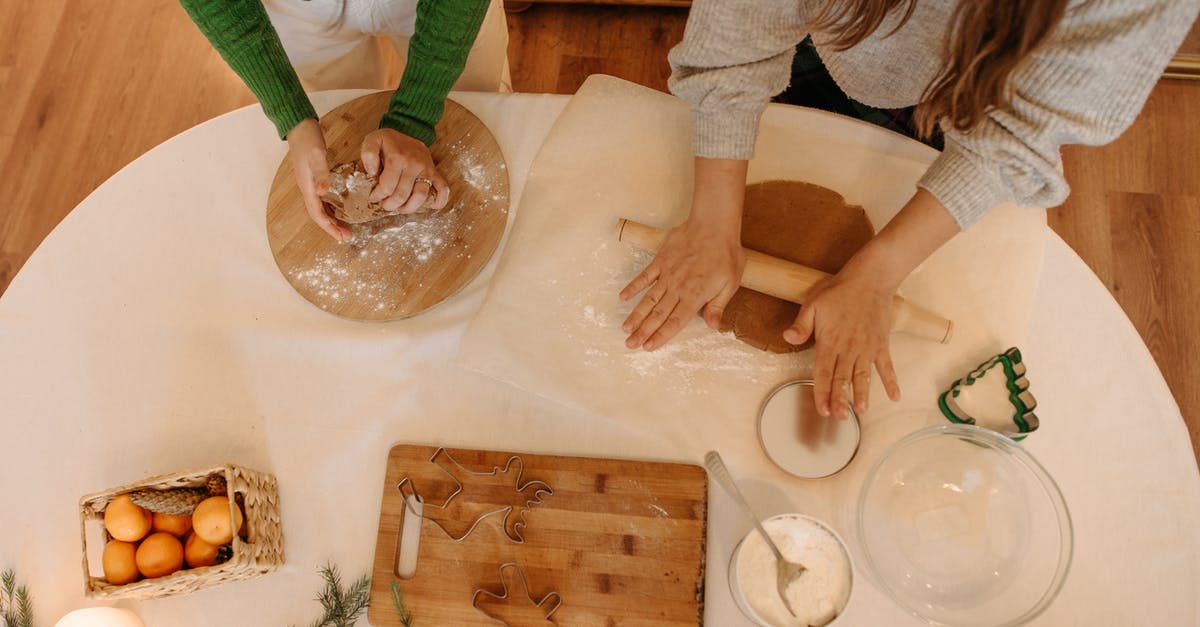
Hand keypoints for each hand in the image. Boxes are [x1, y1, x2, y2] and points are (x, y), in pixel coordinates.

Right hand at [286, 118, 349, 241]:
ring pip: (321, 209)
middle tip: (347, 237)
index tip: (341, 236)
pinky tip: (341, 209)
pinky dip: (331, 208)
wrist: (299, 126)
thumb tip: (323, 194)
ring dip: (332, 219)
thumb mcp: (317, 155)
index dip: (329, 227)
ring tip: (345, 228)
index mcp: (308, 187)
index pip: (317, 214)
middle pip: (319, 215)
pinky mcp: (314, 179)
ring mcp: (310, 184)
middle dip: (332, 228)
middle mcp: (308, 189)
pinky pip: (323, 200)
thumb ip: (321, 174)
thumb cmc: (308, 139)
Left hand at [361, 128, 449, 213]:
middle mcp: (414, 164)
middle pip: (402, 194)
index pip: (387, 186)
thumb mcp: (373, 139)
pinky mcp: (435, 172)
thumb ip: (368, 152)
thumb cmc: (389, 141)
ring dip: (409, 208)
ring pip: (421, 196)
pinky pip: (442, 188)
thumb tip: (372, 171)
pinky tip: (431, 207)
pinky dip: (439, 201)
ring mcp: (427, 168)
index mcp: (397, 157)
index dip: (378, 196)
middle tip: (384, 205)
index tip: (373, 198)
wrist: (409, 130)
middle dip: (390, 204)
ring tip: (399, 209)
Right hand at [620, 157, 747, 350]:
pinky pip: (644, 276)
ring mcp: (666, 274)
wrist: (713, 225)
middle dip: (643, 332)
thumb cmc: (725, 253)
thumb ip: (718, 305)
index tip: (648, 347)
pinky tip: (623, 297)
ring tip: (625, 329)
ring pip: (648, 300)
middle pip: (657, 315)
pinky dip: (633, 287)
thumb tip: (712, 326)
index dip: (661, 336)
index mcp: (694, 296)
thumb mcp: (730, 283)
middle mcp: (677, 288)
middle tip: (630, 345)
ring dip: (636, 315)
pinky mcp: (661, 261)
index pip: (675, 322)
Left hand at [781, 187, 962, 418]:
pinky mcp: (881, 344)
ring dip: (862, 394)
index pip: (823, 373)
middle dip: (840, 399)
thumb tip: (787, 338)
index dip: (821, 392)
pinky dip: (891, 381)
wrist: (871, 278)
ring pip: (863, 376)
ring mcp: (867, 348)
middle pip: (843, 379)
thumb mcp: (813, 304)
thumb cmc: (839, 290)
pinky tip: (894, 397)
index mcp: (830, 342)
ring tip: (861, 411)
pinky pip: (887, 366)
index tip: (822, 409)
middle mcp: (849, 349)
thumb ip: (801, 325)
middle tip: (840, 417)